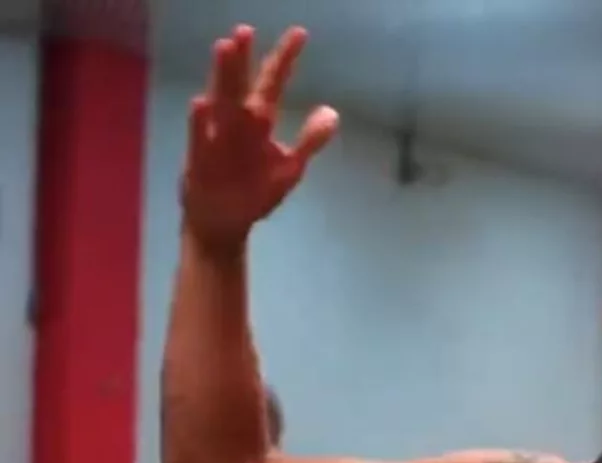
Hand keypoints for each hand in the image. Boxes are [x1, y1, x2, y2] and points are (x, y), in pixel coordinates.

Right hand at [181, 25, 338, 248]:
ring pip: (220, 102)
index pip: (273, 83)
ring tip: (224, 47)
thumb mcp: (291, 167)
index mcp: (259, 121)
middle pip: (241, 85)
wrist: (225, 223)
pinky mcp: (201, 161)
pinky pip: (200, 139)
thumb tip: (332, 113)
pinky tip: (201, 103)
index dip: (286, 59)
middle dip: (244, 59)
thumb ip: (310, 140)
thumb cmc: (255, 190)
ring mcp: (217, 139)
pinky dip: (200, 123)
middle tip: (246, 30)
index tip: (300, 33)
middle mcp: (237, 123)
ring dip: (222, 76)